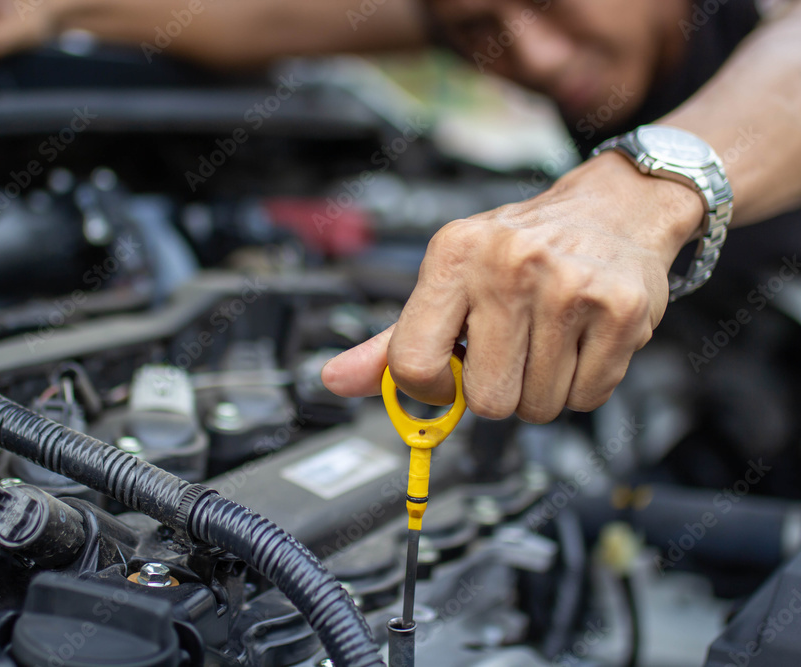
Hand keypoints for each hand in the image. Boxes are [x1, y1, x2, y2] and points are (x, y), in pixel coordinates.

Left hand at [322, 151, 703, 422]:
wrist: (615, 208)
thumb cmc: (520, 249)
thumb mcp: (449, 278)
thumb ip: (394, 339)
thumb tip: (335, 380)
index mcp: (454, 255)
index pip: (413, 363)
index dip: (431, 388)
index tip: (449, 377)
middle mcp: (510, 266)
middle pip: (487, 399)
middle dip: (499, 390)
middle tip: (512, 351)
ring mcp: (570, 288)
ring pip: (539, 407)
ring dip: (542, 389)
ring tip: (549, 341)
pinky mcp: (622, 312)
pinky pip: (587, 399)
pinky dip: (583, 385)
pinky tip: (581, 342)